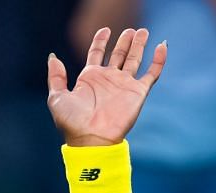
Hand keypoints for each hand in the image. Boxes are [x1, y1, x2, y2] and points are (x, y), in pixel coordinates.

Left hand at [47, 27, 166, 146]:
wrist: (91, 140)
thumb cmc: (72, 123)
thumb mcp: (57, 97)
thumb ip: (56, 77)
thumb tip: (53, 56)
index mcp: (90, 79)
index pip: (97, 53)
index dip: (101, 40)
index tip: (105, 29)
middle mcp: (108, 80)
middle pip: (119, 54)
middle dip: (124, 41)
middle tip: (131, 30)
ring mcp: (124, 85)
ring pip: (134, 60)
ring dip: (139, 45)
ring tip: (142, 31)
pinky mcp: (138, 92)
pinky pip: (152, 74)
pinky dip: (159, 60)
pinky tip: (162, 46)